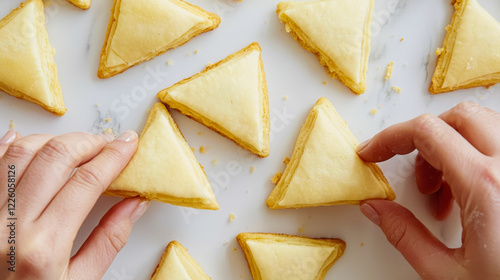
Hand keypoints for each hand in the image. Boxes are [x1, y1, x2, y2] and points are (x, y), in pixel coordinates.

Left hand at [0, 130, 148, 278]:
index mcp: (44, 247)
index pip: (87, 182)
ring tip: (74, 146)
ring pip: (22, 152)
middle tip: (105, 143)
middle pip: (56, 157)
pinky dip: (13, 145)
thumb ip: (108, 241)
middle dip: (88, 142)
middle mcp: (10, 226)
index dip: (113, 156)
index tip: (128, 144)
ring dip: (55, 140)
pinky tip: (30, 142)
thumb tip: (135, 204)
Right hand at [357, 102, 499, 278]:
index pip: (426, 132)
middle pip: (458, 117)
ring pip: (485, 128)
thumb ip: (405, 235)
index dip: (390, 138)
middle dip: (424, 139)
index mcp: (486, 186)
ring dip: (453, 149)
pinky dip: (477, 159)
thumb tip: (376, 209)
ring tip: (445, 195)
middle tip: (415, 178)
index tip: (373, 153)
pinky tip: (471, 197)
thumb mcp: (448, 274)